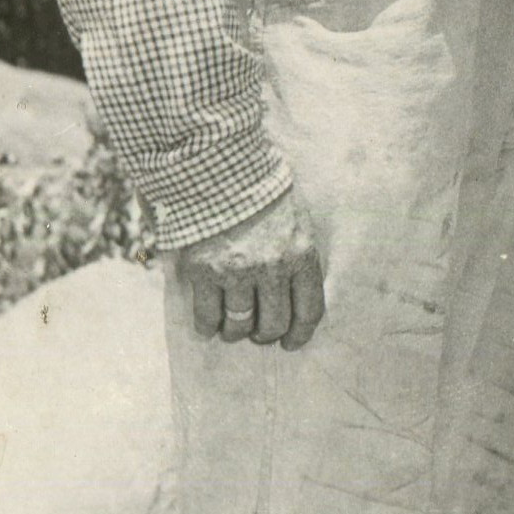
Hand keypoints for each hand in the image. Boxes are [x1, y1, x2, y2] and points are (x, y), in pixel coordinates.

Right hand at [174, 188, 326, 347]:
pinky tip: (208, 326)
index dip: (300, 334)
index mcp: (301, 255)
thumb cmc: (263, 195)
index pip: (309, 311)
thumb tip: (297, 295)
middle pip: (273, 324)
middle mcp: (272, 269)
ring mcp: (236, 272)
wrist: (221, 171)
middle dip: (266, 334)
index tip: (291, 342)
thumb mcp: (297, 222)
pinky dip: (207, 327)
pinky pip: (206, 316)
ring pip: (239, 325)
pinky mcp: (204, 271)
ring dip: (236, 333)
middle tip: (259, 333)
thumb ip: (298, 257)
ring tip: (232, 329)